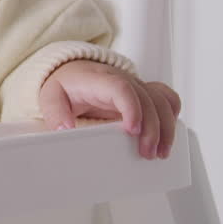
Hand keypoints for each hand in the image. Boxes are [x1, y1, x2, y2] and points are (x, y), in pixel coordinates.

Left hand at [38, 59, 181, 159]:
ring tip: (160, 152)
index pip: (121, 88)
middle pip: (147, 99)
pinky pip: (166, 98)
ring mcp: (135, 86)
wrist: (72, 71)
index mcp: (99, 80)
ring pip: (161, 100)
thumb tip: (64, 129)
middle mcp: (122, 80)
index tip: (132, 130)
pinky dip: (172, 115)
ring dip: (166, 127)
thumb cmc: (66, 84)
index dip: (132, 108)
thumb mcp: (51, 96)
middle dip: (152, 128)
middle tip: (146, 152)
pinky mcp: (143, 93)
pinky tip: (168, 134)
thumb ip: (55, 112)